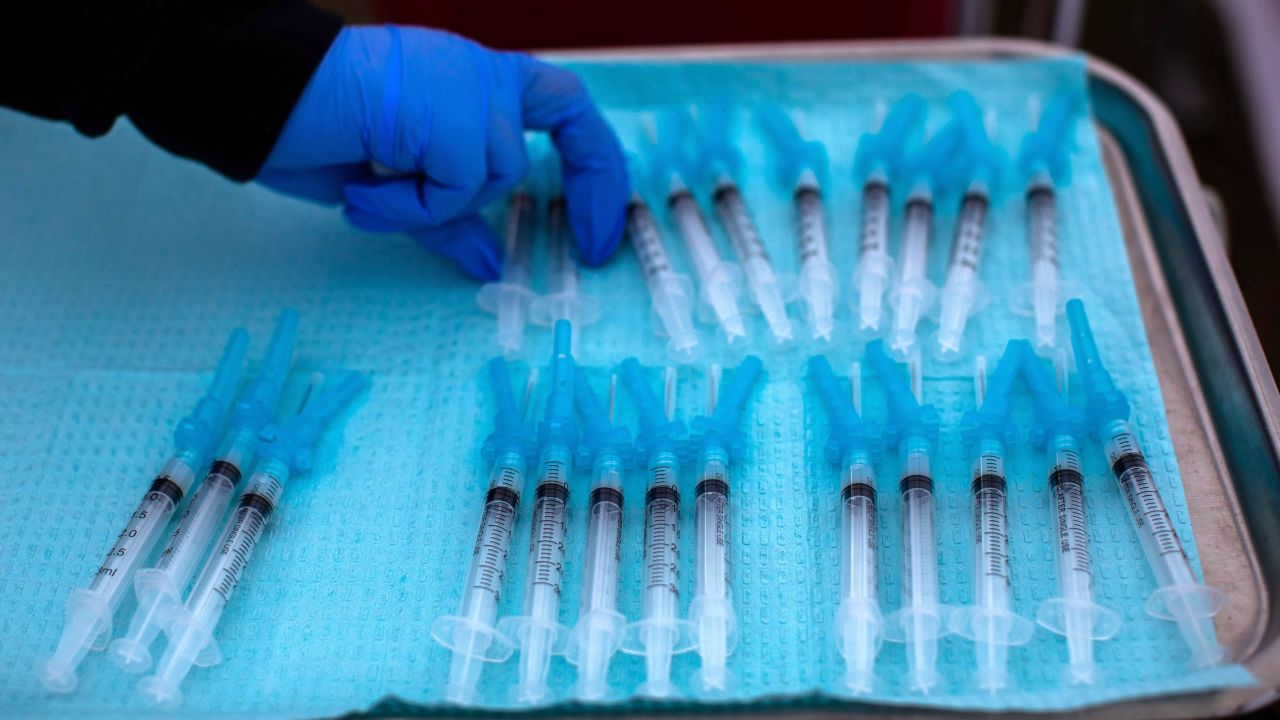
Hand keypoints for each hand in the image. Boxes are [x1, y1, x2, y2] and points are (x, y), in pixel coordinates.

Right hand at [258, 26, 629, 279]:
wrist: (253, 94)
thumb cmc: (314, 131)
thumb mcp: (398, 191)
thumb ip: (450, 221)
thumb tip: (492, 262)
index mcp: (474, 81)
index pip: (563, 107)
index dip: (593, 164)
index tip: (596, 228)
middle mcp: (478, 72)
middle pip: (569, 120)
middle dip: (595, 186)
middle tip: (595, 251)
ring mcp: (465, 81)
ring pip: (499, 173)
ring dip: (437, 204)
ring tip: (370, 193)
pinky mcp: (445, 105)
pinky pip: (457, 186)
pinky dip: (410, 206)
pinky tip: (362, 188)